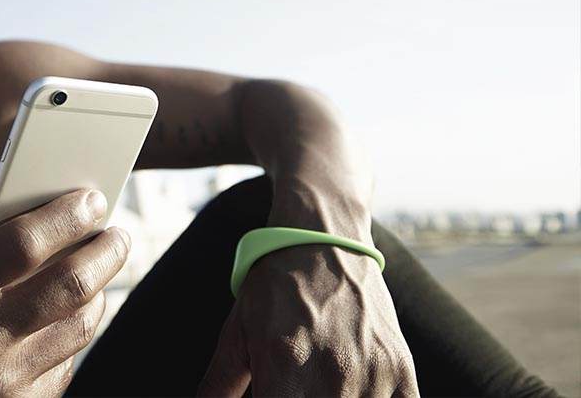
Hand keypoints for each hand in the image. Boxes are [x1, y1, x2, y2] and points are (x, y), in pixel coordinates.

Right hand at [0, 189, 129, 395]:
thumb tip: (19, 206)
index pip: (24, 244)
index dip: (66, 216)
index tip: (91, 199)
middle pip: (71, 284)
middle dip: (105, 251)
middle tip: (115, 234)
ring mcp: (4, 383)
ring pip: (81, 324)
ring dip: (98, 290)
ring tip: (98, 270)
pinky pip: (68, 363)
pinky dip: (75, 333)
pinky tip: (69, 316)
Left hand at [198, 245, 418, 396]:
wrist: (323, 238)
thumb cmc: (274, 286)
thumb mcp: (237, 333)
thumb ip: (219, 384)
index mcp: (284, 367)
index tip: (268, 394)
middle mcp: (332, 374)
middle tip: (292, 385)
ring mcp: (372, 373)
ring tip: (314, 382)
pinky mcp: (401, 370)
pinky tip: (350, 390)